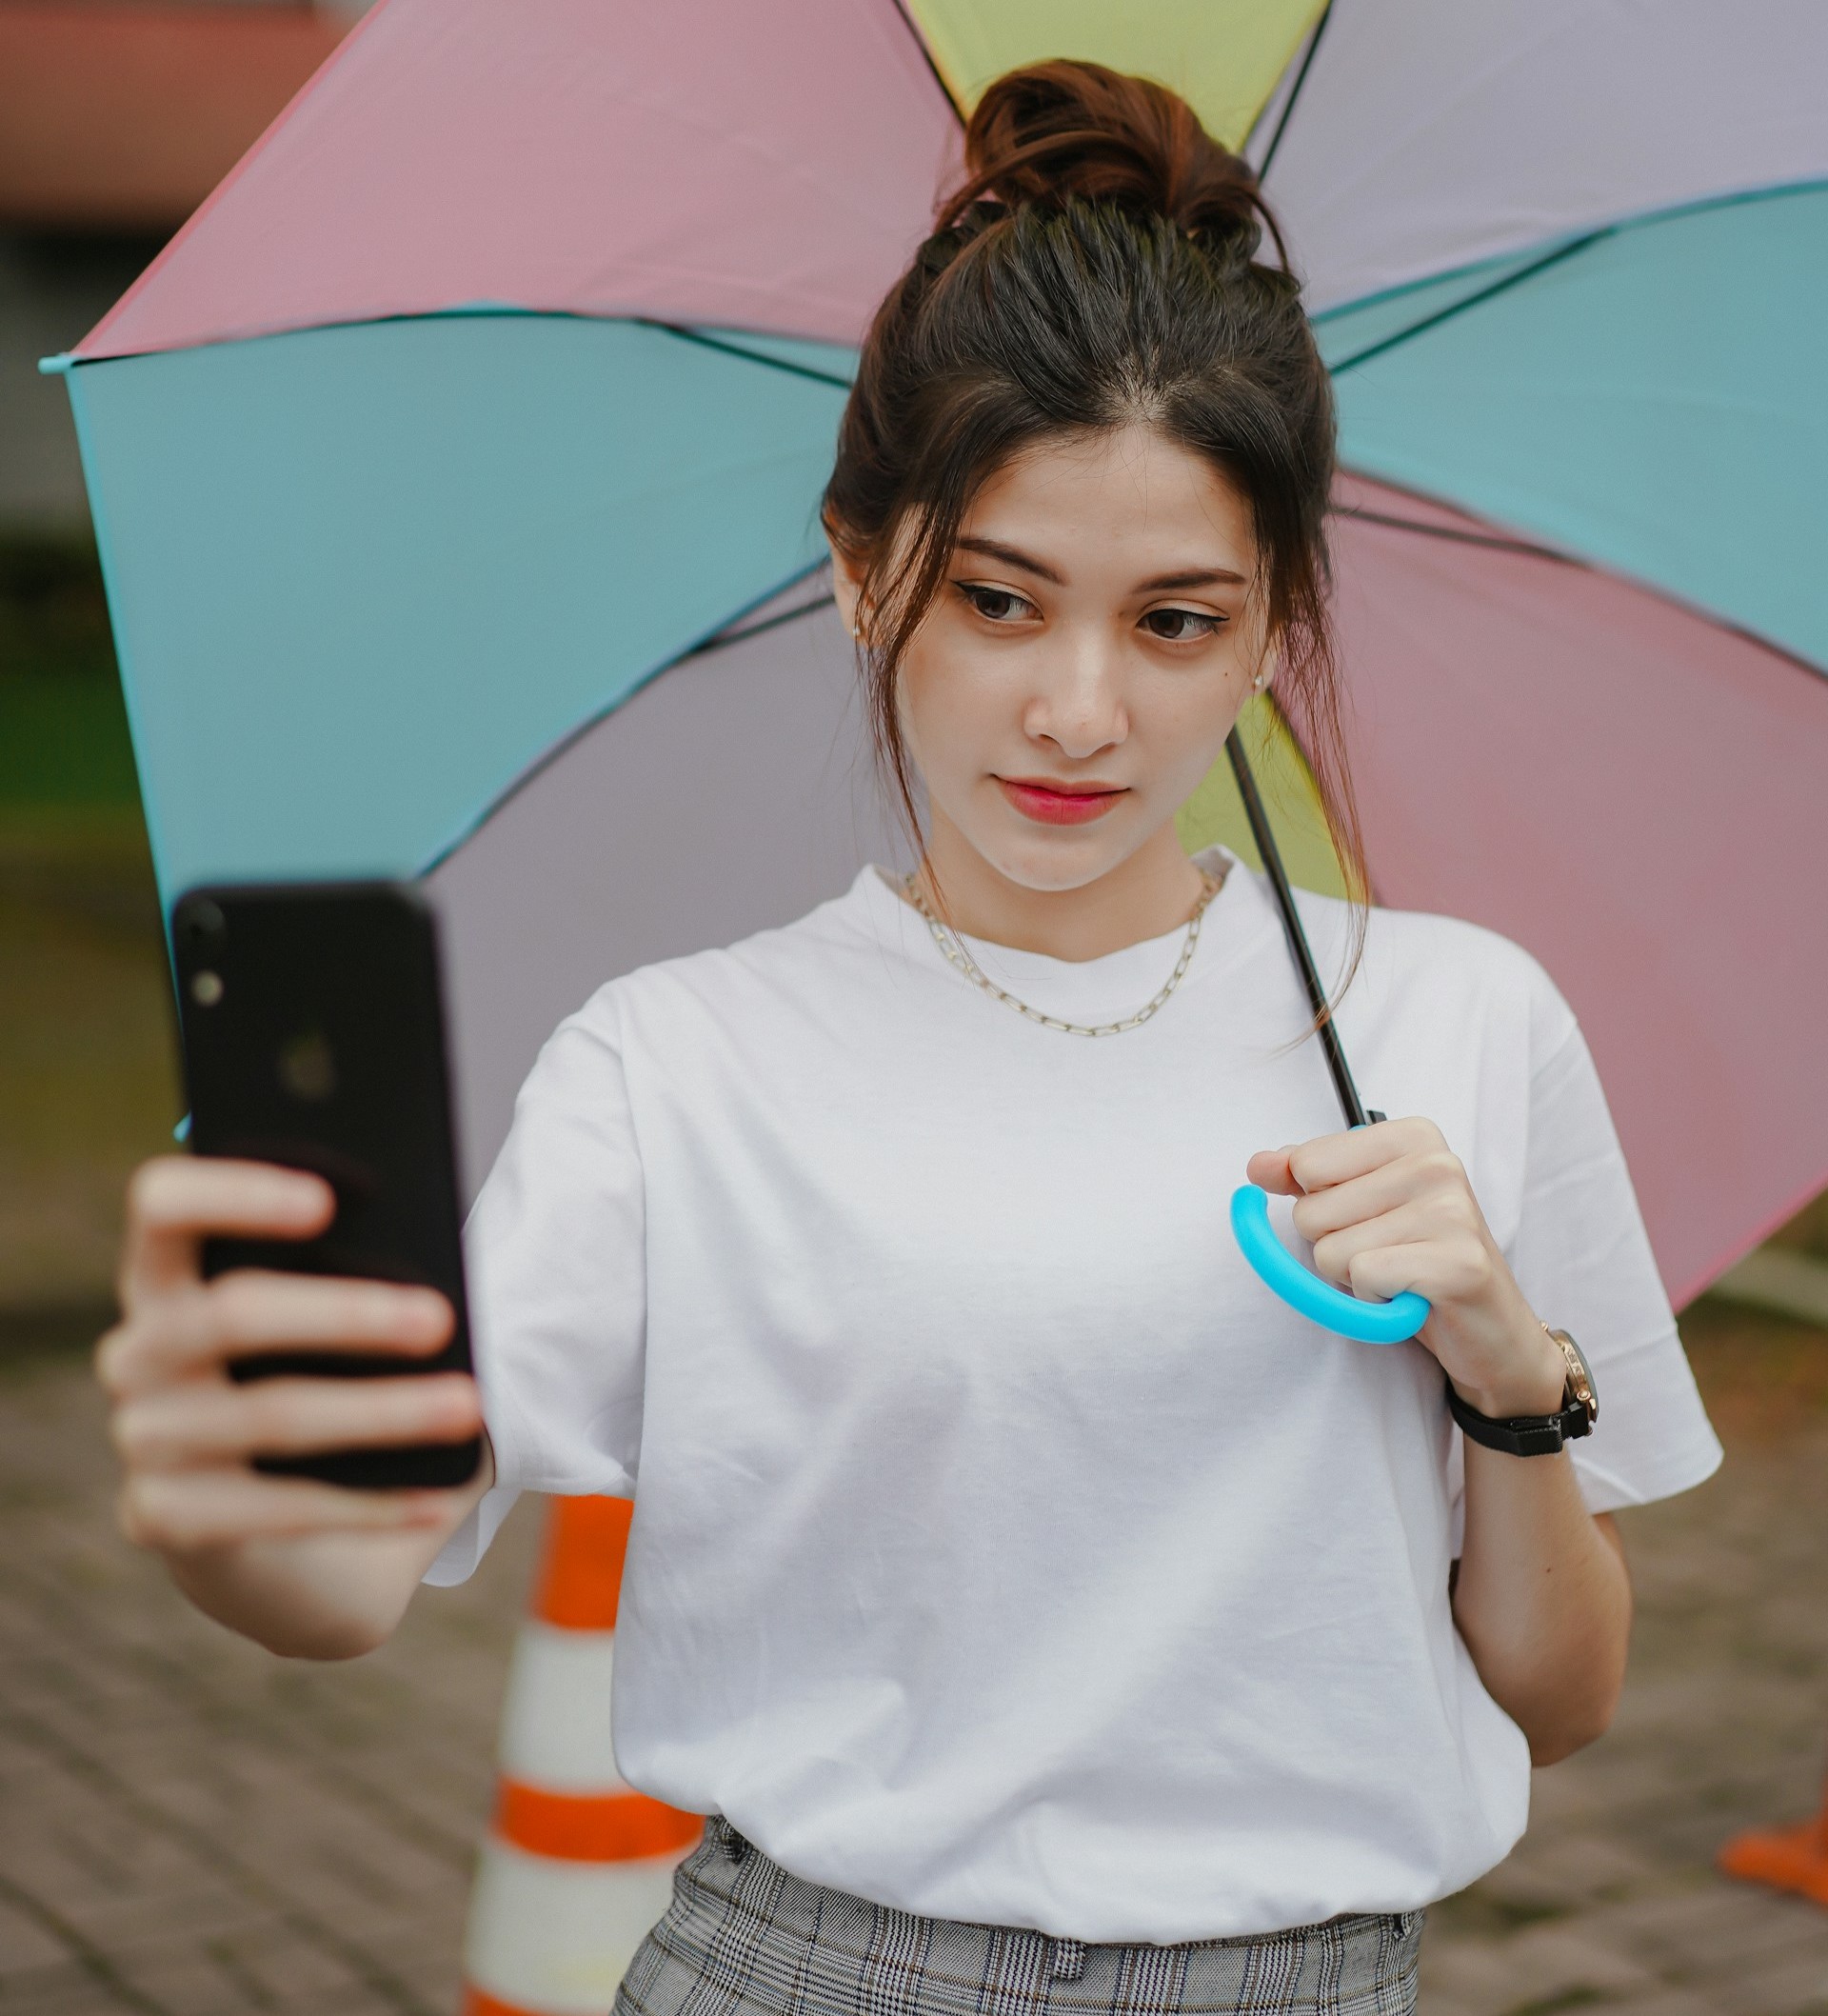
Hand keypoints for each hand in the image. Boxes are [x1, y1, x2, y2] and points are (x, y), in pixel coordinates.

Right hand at [99, 1156, 484, 1561]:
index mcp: (168, 1276)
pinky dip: (368, 1506)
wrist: (275, 1539)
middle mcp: (138, 1351)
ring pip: (270, 1413)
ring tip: (466, 1406)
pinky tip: (436, 1499)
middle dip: (346, 1314)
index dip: (234, 1193)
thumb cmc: (321, 1387)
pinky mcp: (161, 1517)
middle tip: (440, 1319)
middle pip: (231, 1313)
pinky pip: (274, 1508)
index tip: (327, 1202)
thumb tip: (432, 1278)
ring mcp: (143, 1437)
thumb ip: (359, 1281)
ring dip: (381, 1411)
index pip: (165, 1206)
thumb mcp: (335, 1329)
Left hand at [1246, 1117, 1566, 1416]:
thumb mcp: (1357, 1206)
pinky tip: (1410, 1295)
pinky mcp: (1456, 1262)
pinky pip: (1362, 1278)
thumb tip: (1257, 1166)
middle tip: (1387, 1254)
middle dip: (1334, 1244)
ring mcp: (1451, 1211)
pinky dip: (1374, 1299)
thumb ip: (1305, 1178)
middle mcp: (1436, 1164)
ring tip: (1400, 1275)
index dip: (1318, 1203)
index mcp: (1412, 1137)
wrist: (1489, 1330)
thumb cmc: (1417, 1260)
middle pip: (1311, 1211)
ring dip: (1354, 1277)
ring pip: (1330, 1250)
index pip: (1306, 1163)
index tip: (1364, 1217)